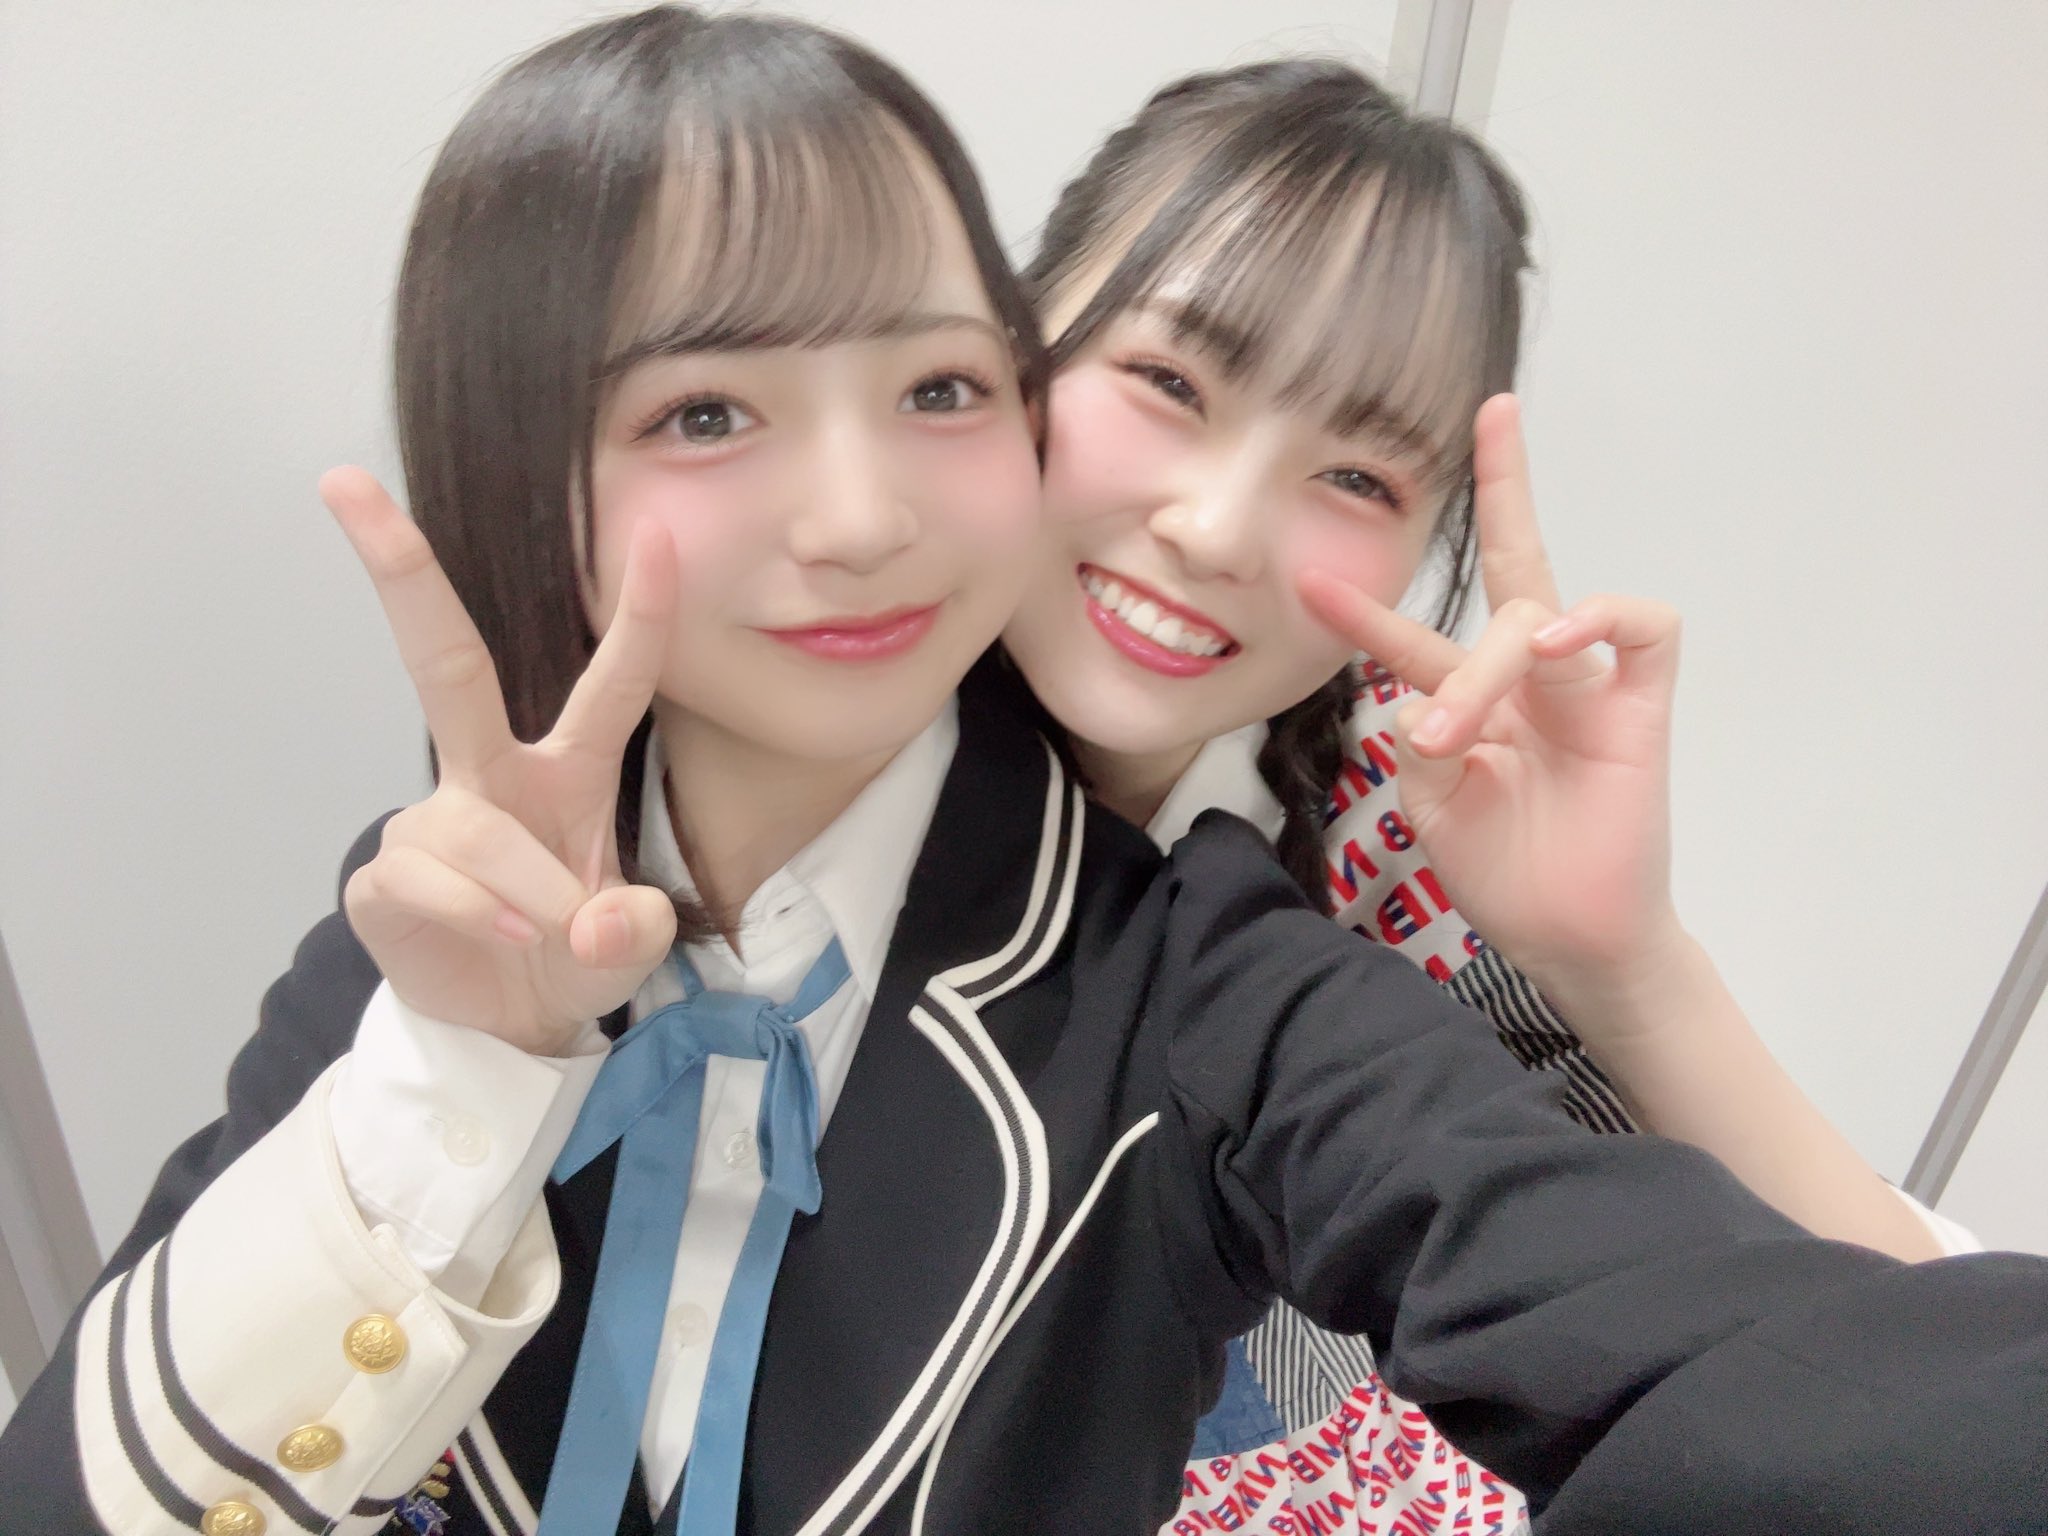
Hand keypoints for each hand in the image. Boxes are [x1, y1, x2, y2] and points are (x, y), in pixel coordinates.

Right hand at [325, 467, 679, 1052]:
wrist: (508, 1024)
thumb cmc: (572, 956)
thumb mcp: (623, 954)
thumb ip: (630, 936)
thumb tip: (601, 920)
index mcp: (567, 772)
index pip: (612, 684)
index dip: (639, 614)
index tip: (659, 531)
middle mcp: (493, 774)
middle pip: (446, 662)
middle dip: (402, 572)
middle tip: (345, 481)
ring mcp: (432, 819)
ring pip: (476, 831)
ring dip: (527, 887)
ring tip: (553, 935)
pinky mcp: (384, 873)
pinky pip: (429, 881)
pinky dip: (477, 916)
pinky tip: (499, 940)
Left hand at [1298, 395, 1686, 1000]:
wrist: (1570, 942)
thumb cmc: (1507, 873)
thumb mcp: (1434, 808)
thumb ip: (1419, 749)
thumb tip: (1416, 705)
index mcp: (1474, 699)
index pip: (1420, 634)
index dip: (1368, 606)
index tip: (1310, 574)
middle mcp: (1530, 678)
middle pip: (1516, 560)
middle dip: (1506, 485)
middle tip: (1485, 440)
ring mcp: (1588, 687)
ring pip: (1542, 611)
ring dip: (1488, 666)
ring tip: (1455, 736)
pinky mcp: (1642, 708)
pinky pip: (1644, 627)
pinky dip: (1601, 618)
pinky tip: (1556, 646)